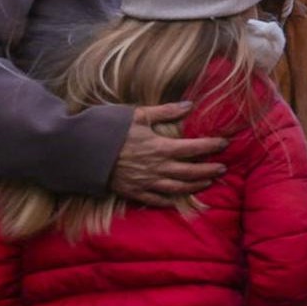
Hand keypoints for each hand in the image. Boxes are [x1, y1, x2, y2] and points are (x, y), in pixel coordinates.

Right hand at [109, 102, 227, 207]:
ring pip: (177, 188)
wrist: (82, 152)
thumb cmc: (109, 129)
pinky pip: (157, 200)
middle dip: (209, 169)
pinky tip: (179, 199)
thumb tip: (189, 105)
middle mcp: (156, 167)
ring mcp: (145, 182)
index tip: (225, 144)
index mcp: (160, 147)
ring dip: (195, 186)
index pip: (193, 148)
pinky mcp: (133, 192)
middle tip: (223, 168)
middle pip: (190, 171)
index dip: (211, 146)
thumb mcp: (137, 115)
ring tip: (208, 182)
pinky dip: (171, 200)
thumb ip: (165, 111)